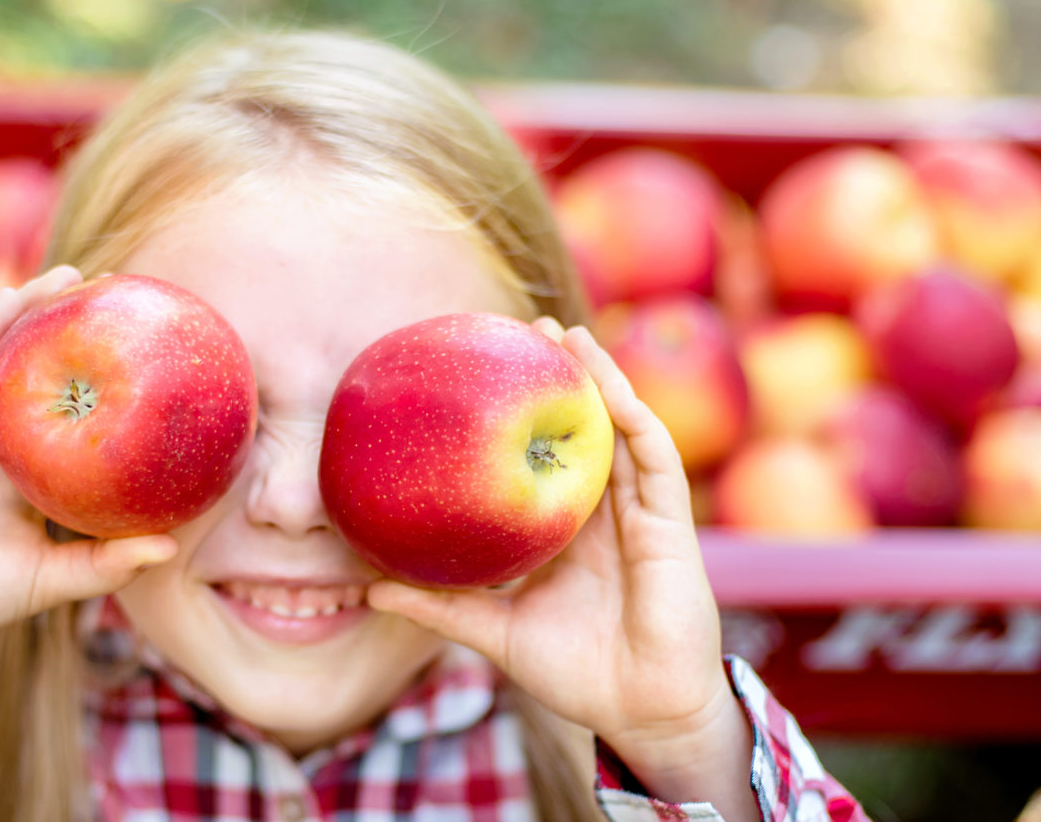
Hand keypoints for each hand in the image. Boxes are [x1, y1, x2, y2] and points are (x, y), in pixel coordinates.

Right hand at [0, 267, 179, 664]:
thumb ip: (105, 563)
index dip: (104, 387)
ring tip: (74, 277)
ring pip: (4, 357)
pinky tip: (18, 297)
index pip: (72, 421)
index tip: (148, 356)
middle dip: (73, 335)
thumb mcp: (50, 578)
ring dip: (34, 313)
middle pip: (41, 377)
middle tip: (119, 296)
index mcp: (28, 477)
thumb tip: (170, 546)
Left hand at [367, 321, 758, 818]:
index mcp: (568, 531)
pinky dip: (635, 420)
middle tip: (524, 327)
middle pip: (584, 429)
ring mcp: (641, 514)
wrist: (641, 713)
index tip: (486, 370)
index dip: (523, 415)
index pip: (545, 458)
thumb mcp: (494, 633)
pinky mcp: (670, 525)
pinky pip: (655, 459)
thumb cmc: (577, 675)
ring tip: (566, 334)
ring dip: (601, 378)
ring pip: (623, 429)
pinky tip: (612, 389)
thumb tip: (370, 590)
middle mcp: (605, 513)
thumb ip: (440, 607)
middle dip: (562, 376)